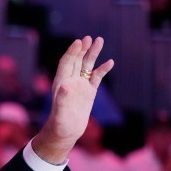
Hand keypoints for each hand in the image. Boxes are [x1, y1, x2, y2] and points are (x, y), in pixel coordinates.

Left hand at [33, 36, 113, 163]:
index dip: (72, 52)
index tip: (79, 42)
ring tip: (99, 40)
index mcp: (61, 82)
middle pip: (77, 61)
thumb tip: (66, 86)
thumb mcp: (60, 112)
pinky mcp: (89, 92)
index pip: (66, 63)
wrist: (66, 132)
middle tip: (89, 38)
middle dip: (82, 49)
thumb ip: (62, 99)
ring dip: (93, 54)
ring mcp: (80, 85)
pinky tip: (110, 62)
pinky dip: (103, 69)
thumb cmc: (60, 124)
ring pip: (87, 66)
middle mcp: (70, 81)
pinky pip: (96, 77)